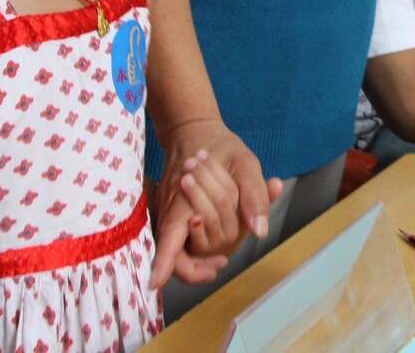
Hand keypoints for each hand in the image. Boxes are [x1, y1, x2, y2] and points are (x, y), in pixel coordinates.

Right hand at [151, 118, 281, 287]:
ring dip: (195, 258)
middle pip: (172, 251)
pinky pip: (178, 237)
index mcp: (182, 199)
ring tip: (219, 262)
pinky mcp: (173, 214)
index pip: (169, 238)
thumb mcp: (245, 164)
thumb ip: (254, 196)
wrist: (195, 131)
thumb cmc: (221, 146)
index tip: (155, 283)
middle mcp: (169, 210)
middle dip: (193, 266)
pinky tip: (214, 246)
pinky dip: (195, 244)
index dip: (162, 263)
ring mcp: (168, 213)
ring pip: (174, 248)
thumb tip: (259, 231)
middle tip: (219, 266)